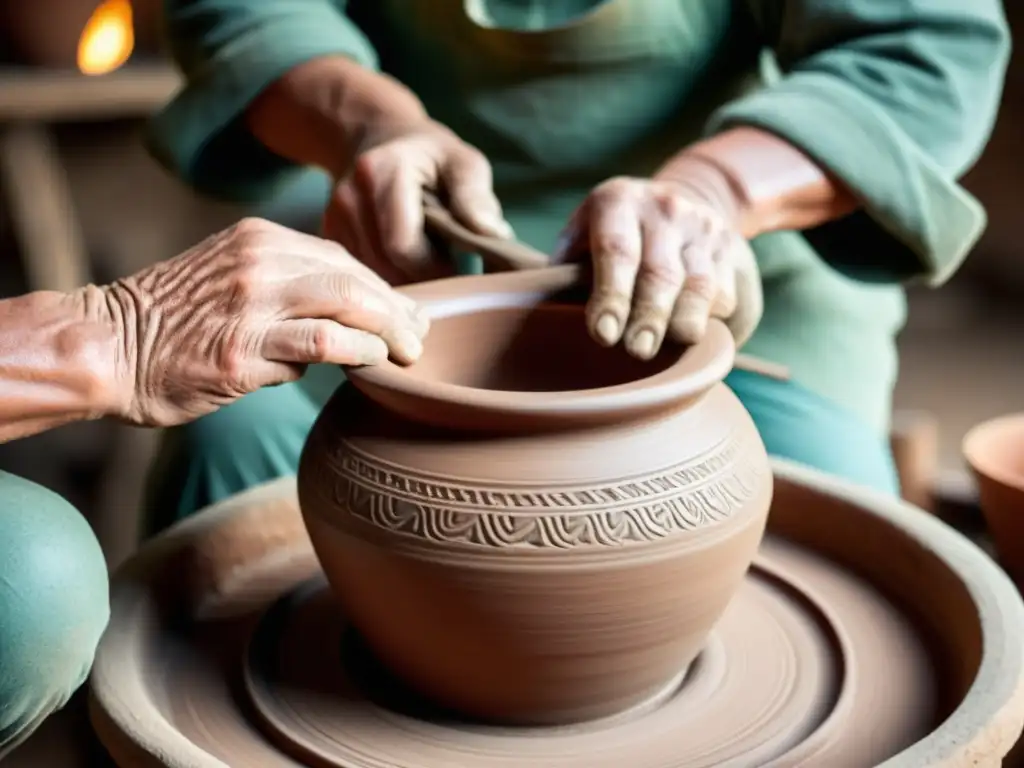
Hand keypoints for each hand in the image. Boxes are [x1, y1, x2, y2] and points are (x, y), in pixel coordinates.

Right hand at [99, 218, 428, 426]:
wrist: (106, 345)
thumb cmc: (170, 321)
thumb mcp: (227, 276)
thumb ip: (282, 285)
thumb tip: (340, 319)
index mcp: (258, 240)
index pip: (341, 259)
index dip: (382, 288)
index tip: (405, 311)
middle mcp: (259, 263)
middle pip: (355, 279)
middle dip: (398, 308)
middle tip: (420, 335)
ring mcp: (250, 305)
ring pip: (346, 304)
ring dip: (389, 331)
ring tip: (409, 353)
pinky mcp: (241, 352)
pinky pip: (320, 345)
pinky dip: (357, 353)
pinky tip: (372, 364)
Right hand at [322, 119, 512, 284]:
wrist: (378, 138)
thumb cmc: (429, 155)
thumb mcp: (462, 162)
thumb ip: (475, 196)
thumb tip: (492, 235)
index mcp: (381, 172)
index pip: (403, 245)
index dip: (435, 269)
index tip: (460, 273)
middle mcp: (349, 196)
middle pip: (385, 265)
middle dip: (422, 280)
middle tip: (449, 277)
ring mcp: (333, 217)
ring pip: (372, 275)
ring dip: (404, 283)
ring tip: (430, 270)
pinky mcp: (329, 234)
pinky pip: (361, 273)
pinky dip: (387, 279)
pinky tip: (407, 268)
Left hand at [556, 176, 762, 359]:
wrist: (679, 201)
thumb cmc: (612, 235)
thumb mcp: (583, 234)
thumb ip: (564, 269)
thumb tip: (539, 317)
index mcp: (618, 201)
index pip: (616, 251)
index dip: (610, 294)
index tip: (602, 334)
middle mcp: (664, 208)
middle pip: (659, 273)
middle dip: (648, 316)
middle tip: (637, 350)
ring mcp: (701, 228)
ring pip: (698, 285)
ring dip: (683, 322)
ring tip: (672, 348)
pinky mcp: (727, 250)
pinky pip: (722, 293)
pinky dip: (709, 318)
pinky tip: (691, 335)